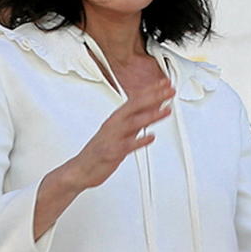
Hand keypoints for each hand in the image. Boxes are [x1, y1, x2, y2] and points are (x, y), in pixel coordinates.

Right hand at [58, 78, 173, 191]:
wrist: (81, 168)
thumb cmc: (101, 148)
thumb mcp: (120, 130)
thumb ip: (137, 119)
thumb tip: (154, 107)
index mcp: (117, 117)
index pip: (135, 98)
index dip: (151, 89)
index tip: (165, 82)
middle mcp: (115, 124)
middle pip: (135, 106)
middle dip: (154, 97)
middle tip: (169, 90)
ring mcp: (113, 137)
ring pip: (133, 123)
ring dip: (151, 115)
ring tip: (166, 111)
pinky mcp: (112, 152)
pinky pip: (127, 145)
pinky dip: (140, 141)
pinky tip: (151, 137)